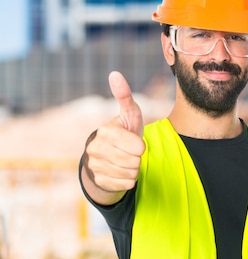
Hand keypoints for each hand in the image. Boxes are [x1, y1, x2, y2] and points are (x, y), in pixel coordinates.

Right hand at [81, 71, 145, 202]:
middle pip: (134, 161)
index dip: (141, 146)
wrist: (109, 156)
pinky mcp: (98, 180)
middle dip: (137, 157)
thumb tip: (115, 74)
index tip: (135, 142)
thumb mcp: (129, 115)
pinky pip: (125, 184)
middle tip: (130, 152)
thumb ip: (125, 96)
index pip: (138, 147)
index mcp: (105, 131)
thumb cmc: (124, 132)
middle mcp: (96, 148)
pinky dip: (128, 180)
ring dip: (133, 168)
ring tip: (126, 160)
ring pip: (130, 173)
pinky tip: (121, 171)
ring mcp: (95, 165)